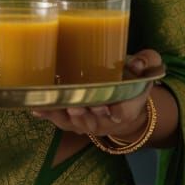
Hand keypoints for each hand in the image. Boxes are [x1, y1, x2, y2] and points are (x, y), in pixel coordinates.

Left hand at [30, 49, 163, 137]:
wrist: (127, 103)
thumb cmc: (135, 80)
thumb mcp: (149, 67)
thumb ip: (147, 61)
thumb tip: (136, 63)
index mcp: (130, 106)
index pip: (125, 113)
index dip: (116, 111)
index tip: (106, 104)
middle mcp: (108, 120)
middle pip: (94, 121)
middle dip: (83, 114)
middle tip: (73, 105)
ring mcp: (90, 123)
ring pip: (74, 123)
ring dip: (62, 115)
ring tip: (48, 104)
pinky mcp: (76, 123)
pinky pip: (61, 121)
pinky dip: (49, 115)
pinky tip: (36, 107)